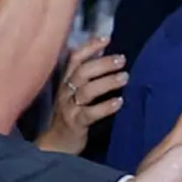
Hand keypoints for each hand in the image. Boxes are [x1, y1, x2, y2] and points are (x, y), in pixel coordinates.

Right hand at [37, 37, 126, 154]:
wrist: (57, 143)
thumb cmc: (71, 114)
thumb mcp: (73, 92)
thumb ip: (85, 75)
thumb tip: (104, 54)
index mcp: (66, 81)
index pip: (75, 59)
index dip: (89, 47)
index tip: (107, 38)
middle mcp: (65, 91)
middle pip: (82, 72)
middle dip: (102, 63)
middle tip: (122, 60)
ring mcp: (69, 108)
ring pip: (86, 91)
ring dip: (107, 82)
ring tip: (124, 78)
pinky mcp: (75, 124)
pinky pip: (90, 113)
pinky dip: (105, 107)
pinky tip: (119, 102)